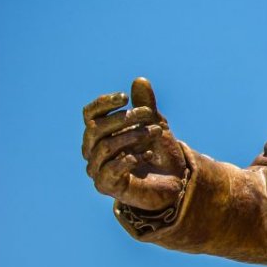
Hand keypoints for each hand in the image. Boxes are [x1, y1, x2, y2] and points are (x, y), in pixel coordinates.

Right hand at [82, 77, 187, 210]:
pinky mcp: (106, 186)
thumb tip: (140, 80)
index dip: (103, 103)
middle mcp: (93, 151)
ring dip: (132, 136)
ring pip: (105, 147)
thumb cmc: (160, 153)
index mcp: (100, 134)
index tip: (125, 97)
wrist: (175, 183)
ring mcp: (97, 169)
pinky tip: (148, 154)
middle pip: (96, 128)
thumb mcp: (156, 125)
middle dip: (124, 118)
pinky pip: (110, 169)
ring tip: (154, 133)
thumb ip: (146, 106)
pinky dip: (130, 159)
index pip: (90, 115)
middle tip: (149, 115)